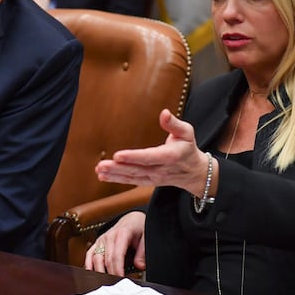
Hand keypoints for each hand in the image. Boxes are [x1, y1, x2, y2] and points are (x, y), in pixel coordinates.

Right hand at [85, 211, 145, 275]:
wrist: (132, 219)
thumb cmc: (138, 228)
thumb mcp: (145, 238)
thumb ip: (142, 253)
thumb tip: (139, 266)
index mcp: (122, 234)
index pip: (117, 255)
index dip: (118, 269)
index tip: (121, 279)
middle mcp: (109, 236)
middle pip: (106, 259)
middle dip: (110, 273)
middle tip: (115, 282)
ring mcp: (102, 239)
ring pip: (96, 257)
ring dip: (99, 270)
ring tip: (105, 280)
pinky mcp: (98, 242)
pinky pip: (89, 254)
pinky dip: (88, 264)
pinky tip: (91, 272)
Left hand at [95, 109, 212, 197]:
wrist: (194, 172)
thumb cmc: (188, 148)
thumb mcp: (186, 132)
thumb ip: (174, 123)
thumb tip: (164, 112)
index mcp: (170, 156)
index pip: (149, 157)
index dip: (133, 157)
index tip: (118, 155)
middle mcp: (160, 169)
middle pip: (137, 169)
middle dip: (118, 168)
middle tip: (101, 165)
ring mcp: (154, 178)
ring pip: (132, 177)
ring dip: (114, 174)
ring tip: (99, 170)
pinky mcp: (148, 181)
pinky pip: (131, 181)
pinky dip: (117, 179)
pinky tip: (103, 176)